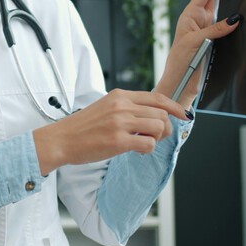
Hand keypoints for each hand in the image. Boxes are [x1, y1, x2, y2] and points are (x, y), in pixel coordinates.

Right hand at [33, 89, 186, 174]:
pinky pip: (148, 143)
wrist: (62, 139)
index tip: (183, 114)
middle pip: (161, 113)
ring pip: (158, 127)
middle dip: (165, 128)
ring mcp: (120, 122)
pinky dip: (147, 149)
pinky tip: (135, 150)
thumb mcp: (105, 107)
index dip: (174, 107)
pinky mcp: (118, 140)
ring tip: (142, 142)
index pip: (157, 97)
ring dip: (156, 139)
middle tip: (154, 136)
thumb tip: (152, 115)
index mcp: (119, 95)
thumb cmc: (82, 127)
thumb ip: (127, 107)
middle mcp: (121, 106)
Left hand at [153, 0, 241, 107]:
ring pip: (225, 12)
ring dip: (234, 1)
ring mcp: (208, 30)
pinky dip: (237, 21)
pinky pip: (229, 27)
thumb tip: (235, 18)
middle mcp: (199, 20)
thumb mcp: (196, 42)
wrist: (181, 85)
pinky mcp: (216, 41)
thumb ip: (215, 30)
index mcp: (190, 16)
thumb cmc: (181, 63)